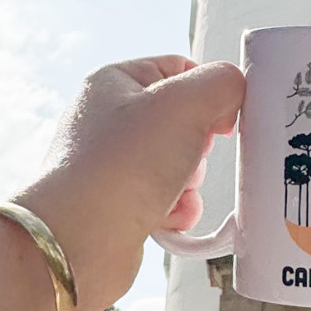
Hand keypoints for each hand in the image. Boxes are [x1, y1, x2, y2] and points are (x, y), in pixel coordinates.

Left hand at [0, 56, 243, 310]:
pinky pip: (165, 200)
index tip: (225, 115)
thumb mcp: (184, 104)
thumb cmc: (122, 165)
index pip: (178, 68)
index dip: (209, 90)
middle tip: (191, 154)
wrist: (78, 242)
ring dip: (190, 181)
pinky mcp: (117, 205)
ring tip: (175, 191)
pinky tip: (170, 216)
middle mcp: (107, 120)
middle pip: (182, 120)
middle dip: (199, 144)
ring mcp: (110, 164)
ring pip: (177, 163)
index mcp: (114, 82)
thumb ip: (221, 84)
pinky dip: (177, 209)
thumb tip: (232, 90)